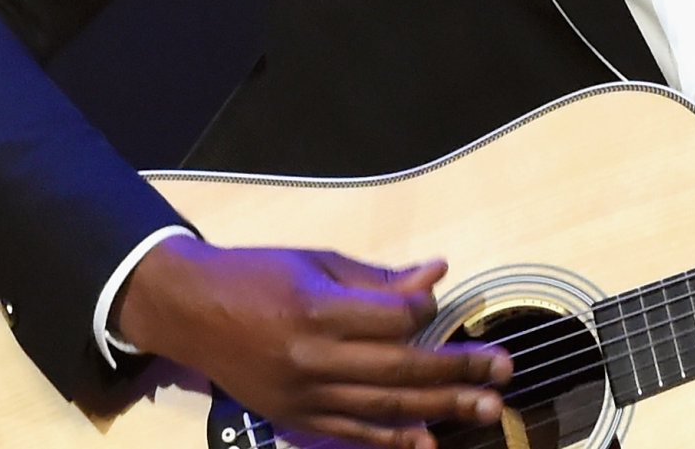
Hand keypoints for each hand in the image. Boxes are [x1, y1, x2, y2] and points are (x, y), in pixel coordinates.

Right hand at [114, 240, 510, 448]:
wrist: (191, 310)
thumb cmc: (258, 275)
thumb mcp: (318, 262)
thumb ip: (378, 279)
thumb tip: (437, 274)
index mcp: (318, 309)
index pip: (395, 318)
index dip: (427, 311)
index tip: (442, 304)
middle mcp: (313, 357)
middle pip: (400, 369)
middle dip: (457, 370)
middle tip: (503, 371)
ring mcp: (303, 394)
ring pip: (384, 407)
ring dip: (441, 408)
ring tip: (486, 408)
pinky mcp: (294, 417)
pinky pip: (351, 433)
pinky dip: (392, 440)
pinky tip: (428, 443)